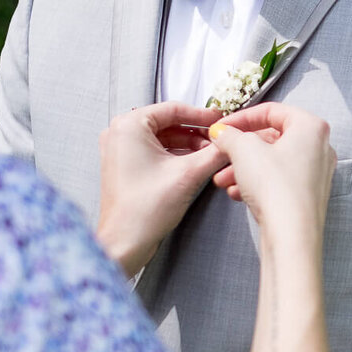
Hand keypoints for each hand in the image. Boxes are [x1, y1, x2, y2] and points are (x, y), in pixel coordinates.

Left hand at [96, 102, 227, 276]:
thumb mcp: (190, 174)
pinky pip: (154, 151)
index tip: (221, 121)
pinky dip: (175, 155)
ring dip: (188, 144)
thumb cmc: (145, 209)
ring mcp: (119, 150)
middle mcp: (119, 133)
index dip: (202, 115)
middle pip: (168, 123)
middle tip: (218, 139)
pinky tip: (195, 163)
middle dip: (196, 132)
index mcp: (129, 126)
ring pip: (162, 138)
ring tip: (210, 154)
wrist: (125, 243)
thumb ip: (215, 153)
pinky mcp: (124, 166)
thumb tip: (232, 141)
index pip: (173, 109)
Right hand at [210, 102, 335, 247]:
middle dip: (240, 148)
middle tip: (220, 154)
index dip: (242, 117)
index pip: (272, 111)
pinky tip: (237, 193)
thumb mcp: (244, 151)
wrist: (291, 235)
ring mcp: (315, 173)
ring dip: (244, 168)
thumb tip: (222, 132)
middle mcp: (319, 148)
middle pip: (272, 138)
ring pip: (272, 162)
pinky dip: (256, 183)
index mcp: (311, 127)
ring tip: (221, 180)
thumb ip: (230, 136)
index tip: (222, 127)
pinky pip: (278, 181)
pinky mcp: (307, 195)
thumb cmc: (276, 187)